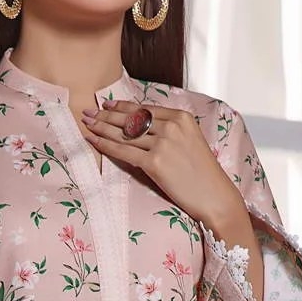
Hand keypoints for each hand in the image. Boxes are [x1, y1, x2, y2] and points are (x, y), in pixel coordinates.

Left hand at [79, 101, 242, 231]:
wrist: (214, 195)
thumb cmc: (202, 174)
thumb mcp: (190, 141)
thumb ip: (170, 131)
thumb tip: (144, 129)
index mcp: (181, 117)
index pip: (145, 108)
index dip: (123, 106)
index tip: (107, 104)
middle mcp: (171, 126)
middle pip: (132, 118)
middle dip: (107, 114)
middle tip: (88, 112)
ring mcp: (163, 143)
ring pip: (125, 133)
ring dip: (102, 128)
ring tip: (87, 124)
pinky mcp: (155, 162)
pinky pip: (124, 151)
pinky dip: (106, 145)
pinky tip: (93, 141)